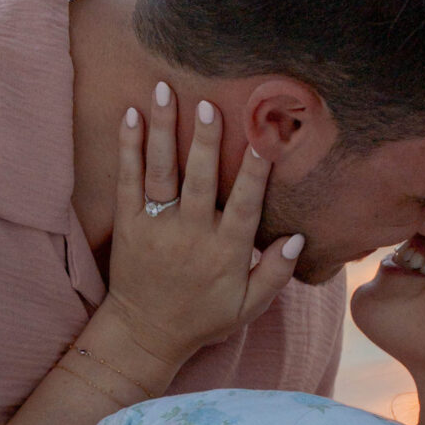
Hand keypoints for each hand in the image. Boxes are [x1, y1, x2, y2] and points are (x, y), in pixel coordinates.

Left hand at [97, 86, 303, 381]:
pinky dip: (128, 147)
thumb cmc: (202, 318)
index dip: (254, 173)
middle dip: (204, 140)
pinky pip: (127, 179)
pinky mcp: (128, 224)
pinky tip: (130, 115)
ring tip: (164, 91)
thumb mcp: (247, 306)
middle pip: (199, 179)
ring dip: (163, 129)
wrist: (145, 334)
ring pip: (161, 171)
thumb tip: (298, 237)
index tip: (264, 140)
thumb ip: (274, 273)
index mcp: (225, 252)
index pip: (244, 205)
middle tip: (209, 104)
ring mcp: (156, 226)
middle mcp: (190, 234)